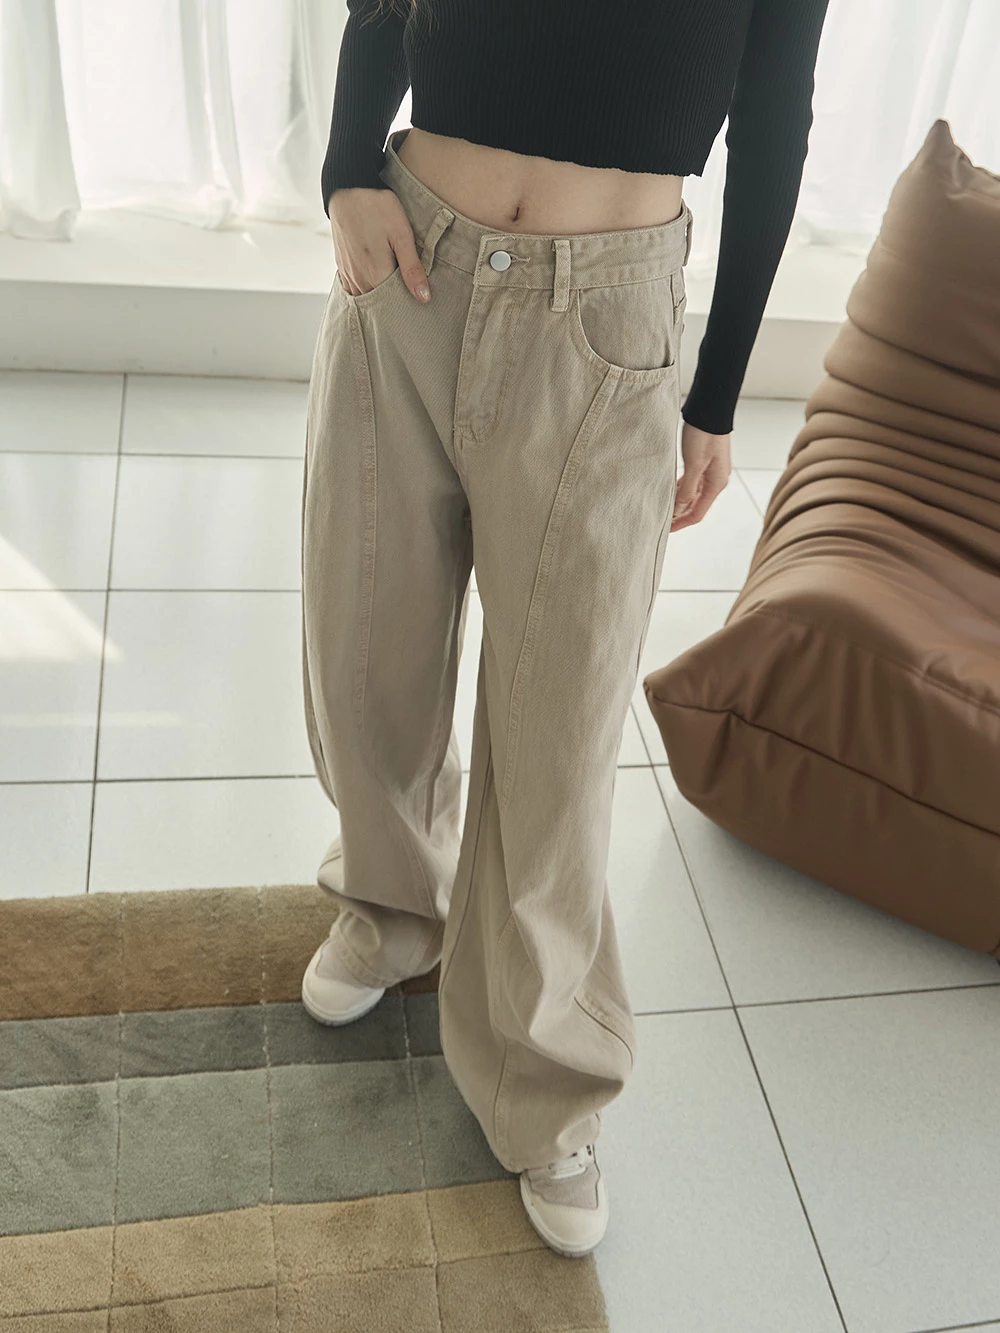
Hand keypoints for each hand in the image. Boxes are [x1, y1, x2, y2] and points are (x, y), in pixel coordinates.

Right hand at [328, 187, 430, 302]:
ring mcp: (348, 273)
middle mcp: (358, 279)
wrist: (349, 187)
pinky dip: (365, 289)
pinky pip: (353, 288)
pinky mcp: (342, 265)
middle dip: (392, 302)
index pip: (393, 304)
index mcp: (375, 275)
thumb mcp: (402, 236)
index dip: (406, 304)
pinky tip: (375, 281)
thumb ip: (412, 269)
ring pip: (365, 297)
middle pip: (378, 303)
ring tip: (393, 288)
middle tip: (408, 294)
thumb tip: (423, 298)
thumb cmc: (378, 208)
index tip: (418, 300)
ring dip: (378, 297)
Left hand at [671, 419, 730, 530]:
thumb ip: (686, 489)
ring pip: (692, 495)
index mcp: (716, 484)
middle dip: (679, 515)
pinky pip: (691, 483)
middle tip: (660, 521)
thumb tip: (678, 510)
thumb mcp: (694, 465)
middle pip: (695, 506)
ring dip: (679, 502)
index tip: (665, 531)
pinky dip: (680, 489)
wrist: (710, 410)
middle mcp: (715, 481)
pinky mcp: (703, 463)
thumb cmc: (704, 434)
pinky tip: (669, 491)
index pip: (697, 513)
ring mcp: (710, 472)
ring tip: (662, 508)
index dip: (681, 523)